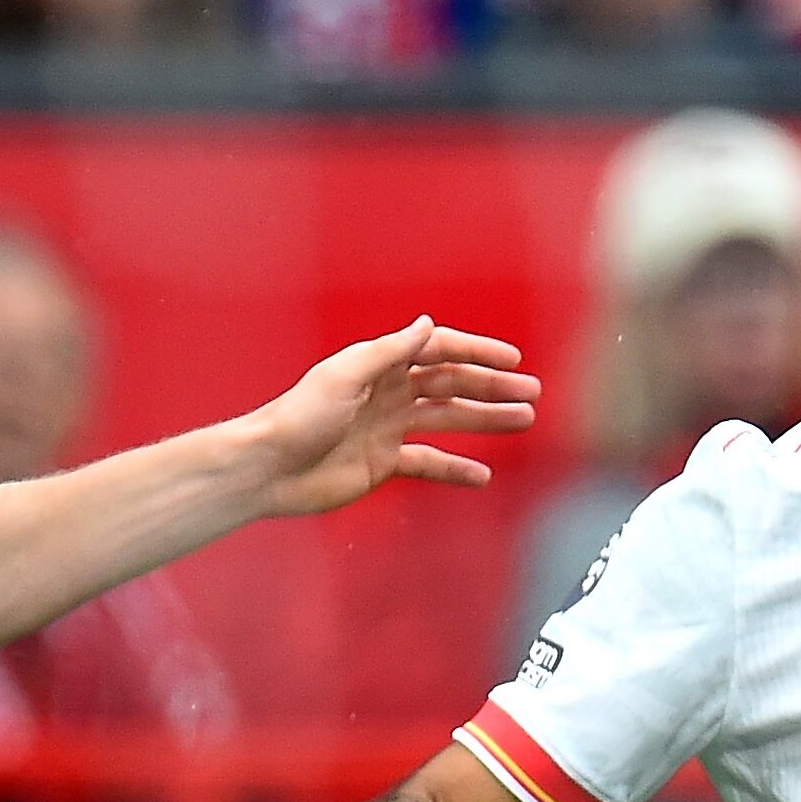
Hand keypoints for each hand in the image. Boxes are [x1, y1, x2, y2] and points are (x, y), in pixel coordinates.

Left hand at [246, 317, 538, 518]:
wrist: (268, 468)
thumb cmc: (299, 416)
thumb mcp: (346, 375)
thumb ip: (390, 351)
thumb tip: (427, 325)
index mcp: (380, 366)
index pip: (438, 352)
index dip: (477, 353)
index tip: (513, 360)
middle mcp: (388, 393)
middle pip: (451, 385)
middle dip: (492, 387)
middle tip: (532, 394)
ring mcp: (388, 428)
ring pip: (448, 420)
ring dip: (485, 420)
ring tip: (523, 421)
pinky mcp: (383, 463)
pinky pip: (428, 463)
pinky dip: (455, 468)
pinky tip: (483, 476)